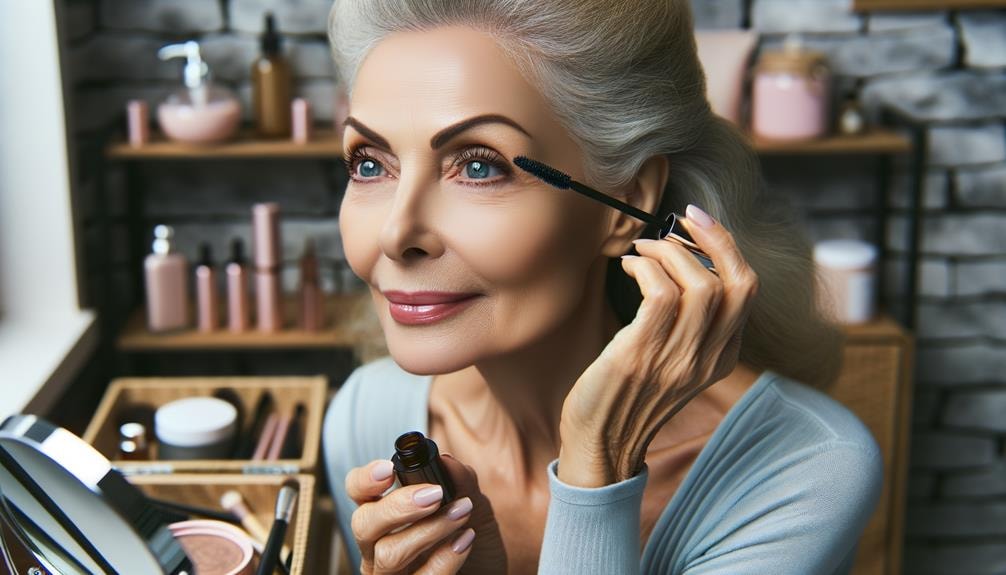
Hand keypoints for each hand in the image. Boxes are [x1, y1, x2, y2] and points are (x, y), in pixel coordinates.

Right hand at [346, 454, 507, 573]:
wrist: (490, 570)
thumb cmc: (472, 538)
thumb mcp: (472, 504)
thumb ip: (460, 481)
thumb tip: (446, 461)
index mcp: (385, 514)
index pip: (358, 491)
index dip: (365, 479)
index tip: (388, 470)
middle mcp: (378, 545)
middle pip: (364, 524)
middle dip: (398, 506)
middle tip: (434, 495)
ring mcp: (390, 574)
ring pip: (388, 554)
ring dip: (429, 530)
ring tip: (462, 513)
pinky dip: (444, 558)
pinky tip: (465, 541)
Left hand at [559, 204, 758, 485]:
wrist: (601, 446)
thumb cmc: (628, 396)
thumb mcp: (675, 364)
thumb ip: (688, 326)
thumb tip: (678, 266)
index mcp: (721, 357)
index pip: (746, 290)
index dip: (727, 248)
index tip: (699, 223)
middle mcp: (707, 358)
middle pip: (736, 283)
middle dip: (712, 239)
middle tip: (677, 222)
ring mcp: (677, 359)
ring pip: (700, 285)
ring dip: (668, 252)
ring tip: (643, 249)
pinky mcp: (640, 356)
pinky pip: (659, 296)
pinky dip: (646, 269)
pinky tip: (629, 266)